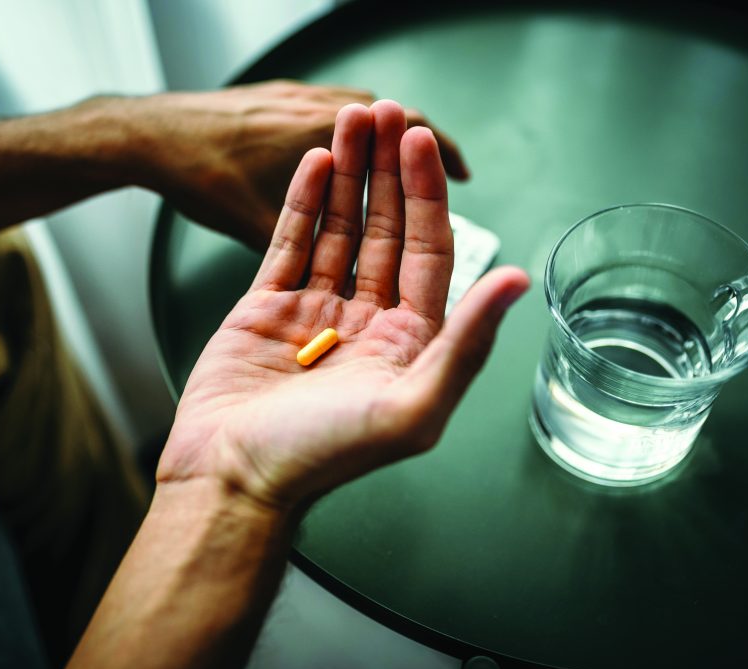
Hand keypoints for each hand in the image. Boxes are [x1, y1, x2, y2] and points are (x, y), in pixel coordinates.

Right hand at [157, 100, 528, 511]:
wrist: (231, 478)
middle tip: (385, 112)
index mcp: (409, 342)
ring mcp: (316, 312)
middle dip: (387, 170)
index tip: (417, 140)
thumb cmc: (319, 457)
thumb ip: (465, 343)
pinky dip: (303, 203)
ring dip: (348, 175)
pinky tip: (316, 165)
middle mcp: (367, 321)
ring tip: (349, 122)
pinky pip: (290, 244)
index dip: (426, 193)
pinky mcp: (267, 309)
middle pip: (386, 229)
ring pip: (340, 229)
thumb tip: (516, 283)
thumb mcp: (410, 407)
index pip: (428, 250)